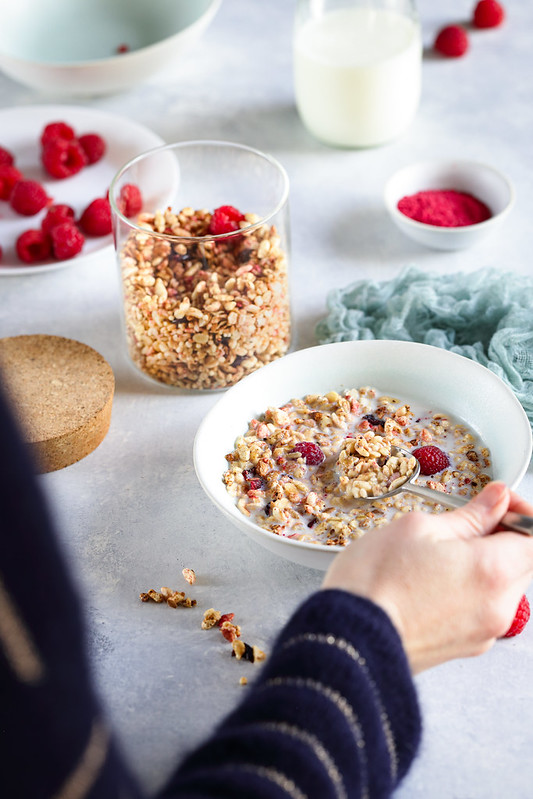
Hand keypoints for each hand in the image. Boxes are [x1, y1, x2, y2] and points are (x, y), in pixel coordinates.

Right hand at [322, 482, 532, 673]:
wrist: (346, 640)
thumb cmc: (374, 585)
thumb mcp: (418, 528)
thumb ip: (469, 515)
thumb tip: (496, 500)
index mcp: (493, 571)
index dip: (520, 513)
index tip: (498, 502)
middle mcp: (498, 607)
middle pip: (524, 563)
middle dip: (502, 539)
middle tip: (467, 523)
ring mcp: (483, 632)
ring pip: (503, 587)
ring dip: (484, 565)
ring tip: (440, 553)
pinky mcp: (464, 647)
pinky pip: (482, 609)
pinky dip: (468, 590)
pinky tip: (432, 580)